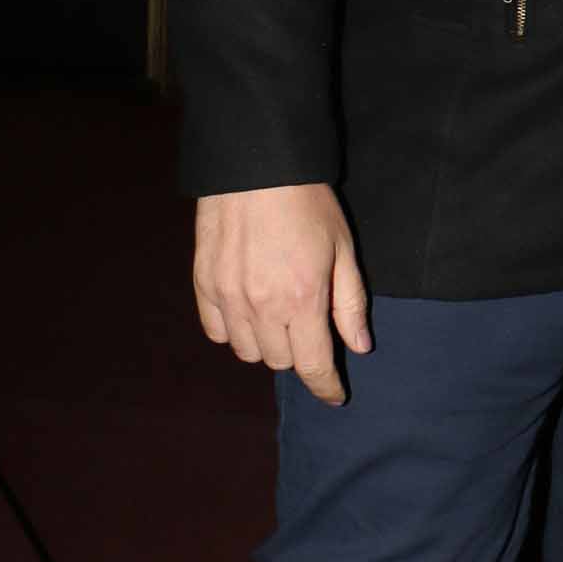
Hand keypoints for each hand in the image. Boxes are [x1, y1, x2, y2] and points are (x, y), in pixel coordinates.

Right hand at [193, 185, 371, 406]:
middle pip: (280, 361)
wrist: (255, 165)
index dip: (326, 387)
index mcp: (302, 299)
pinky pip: (217, 331)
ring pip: (247, 352)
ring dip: (267, 345)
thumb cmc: (307, 203)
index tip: (335, 396)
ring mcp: (228, 297)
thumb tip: (358, 347)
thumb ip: (350, 304)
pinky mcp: (204, 283)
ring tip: (279, 318)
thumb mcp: (343, 249)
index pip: (313, 365)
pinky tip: (248, 312)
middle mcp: (261, 306)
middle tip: (309, 328)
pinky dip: (234, 331)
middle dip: (300, 355)